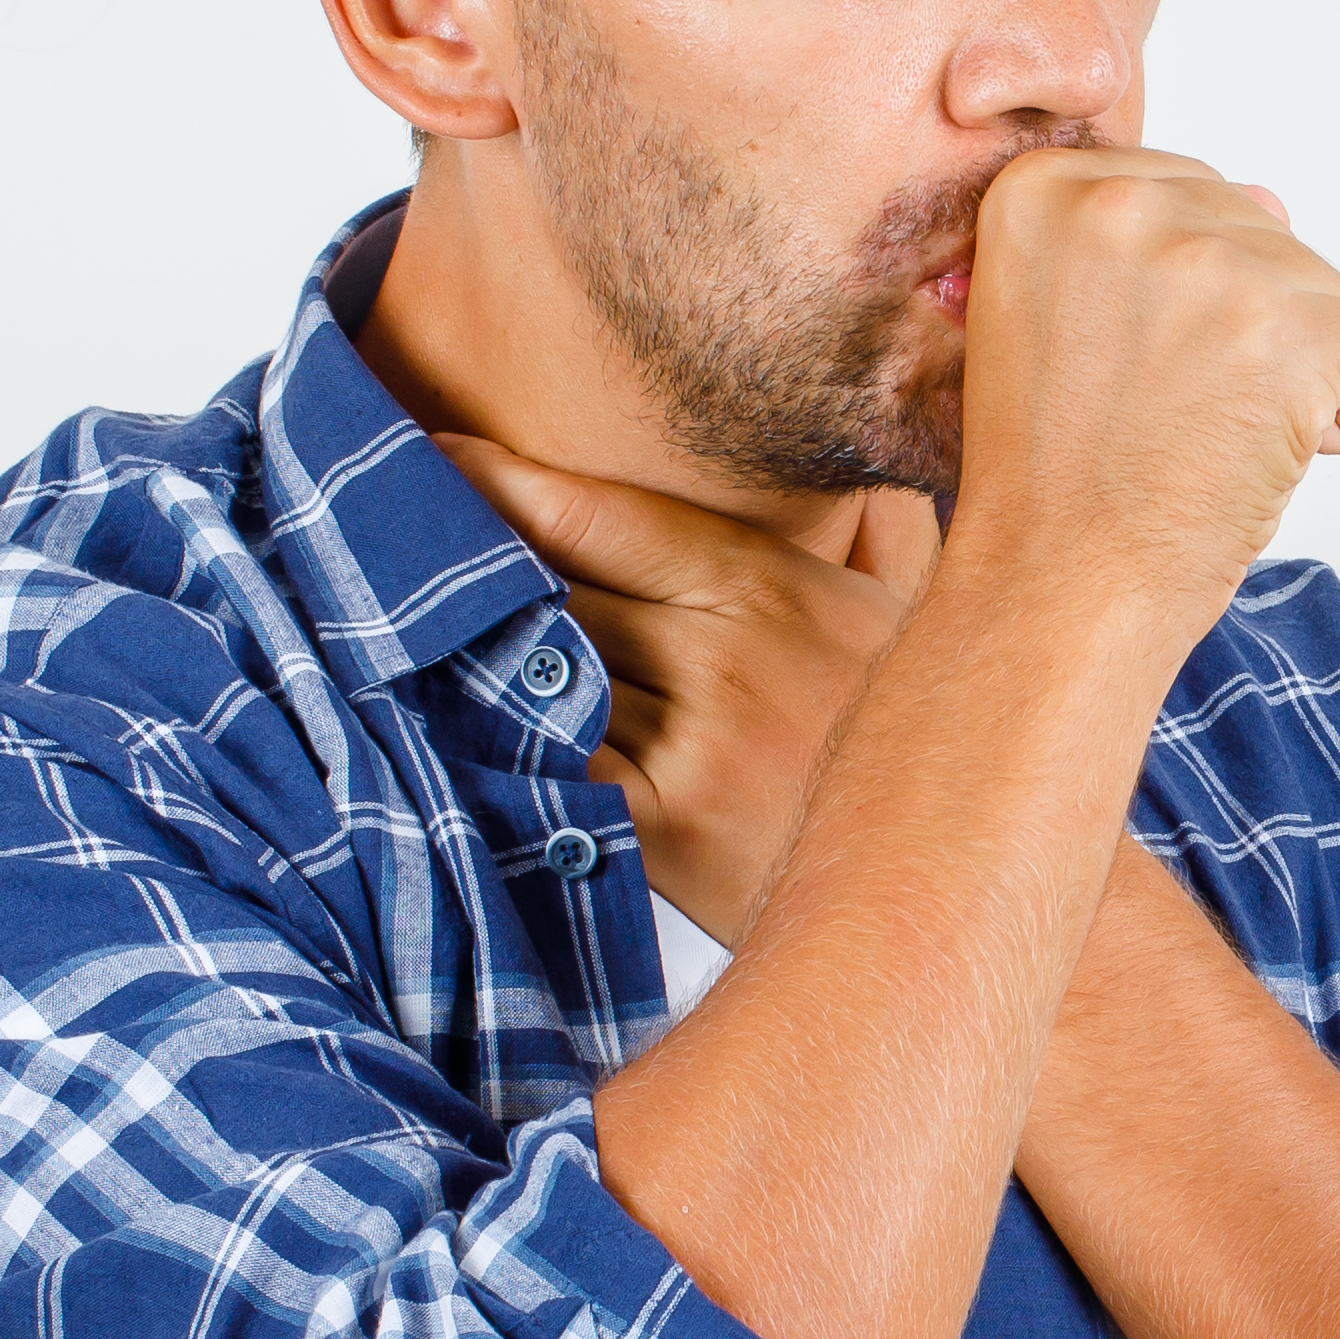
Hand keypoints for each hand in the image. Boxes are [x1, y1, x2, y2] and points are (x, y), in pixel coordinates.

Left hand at [433, 437, 940, 943]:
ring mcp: (700, 746)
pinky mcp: (673, 833)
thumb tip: (866, 469)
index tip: (432, 456)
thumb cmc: (929, 745)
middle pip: (557, 596)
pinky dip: (501, 752)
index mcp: (771, 586)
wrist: (962, 882)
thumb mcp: (913, 612)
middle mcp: (729, 654)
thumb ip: (876, 532)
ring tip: (385, 636)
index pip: (606, 516)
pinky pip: (558, 773)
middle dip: (474, 578)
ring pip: (545, 682)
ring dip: (471, 666)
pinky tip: (441, 734)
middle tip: (378, 547)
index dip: (506, 482)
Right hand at [947, 147, 1339, 643]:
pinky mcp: (1293, 330)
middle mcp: (1123, 207)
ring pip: (1322, 292)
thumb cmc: (1055, 479)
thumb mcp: (1057, 324)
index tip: (1137, 365)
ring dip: (1295, 374)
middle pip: (1258, 233)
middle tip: (1169, 412)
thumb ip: (1146, 245)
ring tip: (1209, 440)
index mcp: (1045, 193)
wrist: (1060, 582)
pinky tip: (1269, 459)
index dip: (1184, 294)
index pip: (1184, 195)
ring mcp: (1212, 263)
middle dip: (1244, 328)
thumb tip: (1272, 199)